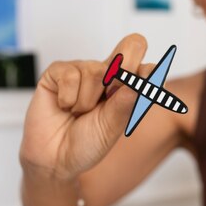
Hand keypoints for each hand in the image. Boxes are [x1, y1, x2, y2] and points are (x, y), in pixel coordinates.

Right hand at [20, 34, 150, 179]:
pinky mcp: (58, 72)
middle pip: (133, 46)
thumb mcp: (113, 126)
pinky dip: (68, 99)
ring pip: (97, 71)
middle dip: (124, 73)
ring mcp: (83, 69)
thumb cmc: (87, 143)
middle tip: (109, 97)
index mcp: (128, 86)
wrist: (56, 159)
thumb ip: (128, 100)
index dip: (148, 77)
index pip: (149, 67)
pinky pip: (70, 75)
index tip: (143, 91)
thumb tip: (145, 74)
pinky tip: (64, 107)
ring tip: (79, 112)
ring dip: (87, 102)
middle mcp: (108, 72)